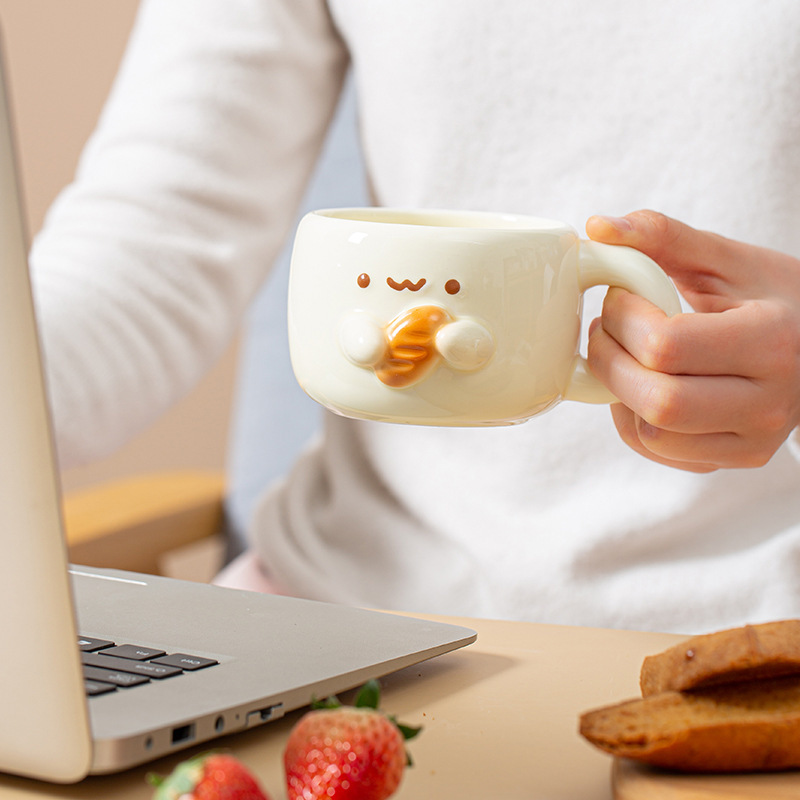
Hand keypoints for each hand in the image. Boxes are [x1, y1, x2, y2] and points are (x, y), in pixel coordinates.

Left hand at [585, 210, 799, 472]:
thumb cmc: (773, 297)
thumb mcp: (728, 259)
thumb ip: (663, 237)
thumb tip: (597, 227)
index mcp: (772, 339)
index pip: (667, 346)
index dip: (623, 320)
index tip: (619, 298)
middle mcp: (769, 401)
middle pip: (658, 400)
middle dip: (610, 360)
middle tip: (606, 329)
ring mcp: (755, 438)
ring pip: (652, 434)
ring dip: (619, 392)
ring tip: (627, 355)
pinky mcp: (739, 458)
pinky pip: (659, 451)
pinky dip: (633, 419)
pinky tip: (643, 385)